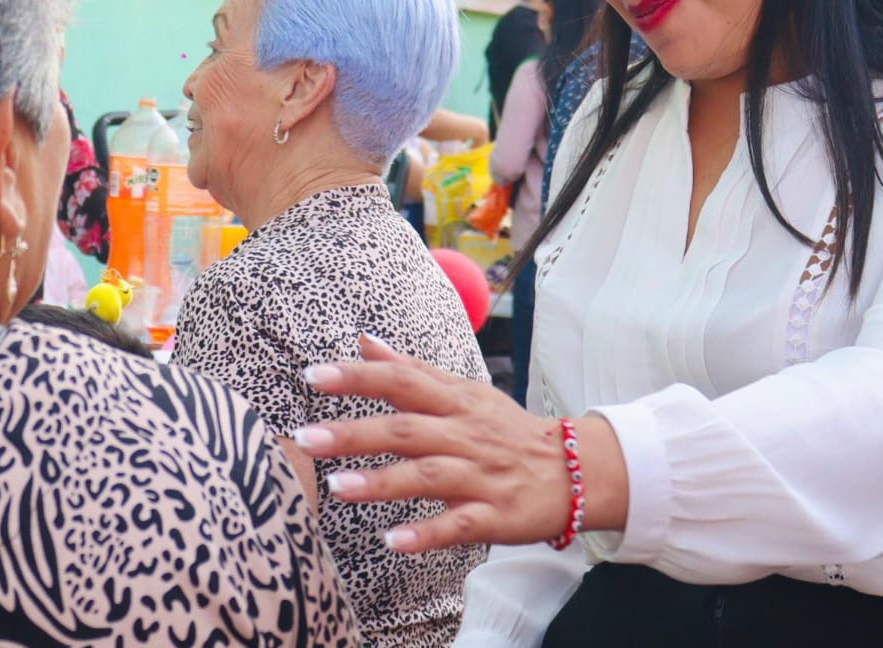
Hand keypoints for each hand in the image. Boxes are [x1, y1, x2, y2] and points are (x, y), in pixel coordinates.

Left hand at [293, 335, 625, 552]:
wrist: (577, 471)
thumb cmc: (506, 430)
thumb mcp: (463, 392)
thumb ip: (411, 369)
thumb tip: (364, 341)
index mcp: (455, 402)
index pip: (402, 381)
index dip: (358, 377)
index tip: (313, 377)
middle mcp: (464, 434)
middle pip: (406, 429)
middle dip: (354, 433)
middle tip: (305, 438)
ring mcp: (480, 476)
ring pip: (427, 476)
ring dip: (382, 482)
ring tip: (337, 488)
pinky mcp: (495, 516)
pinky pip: (458, 525)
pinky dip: (426, 533)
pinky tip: (393, 541)